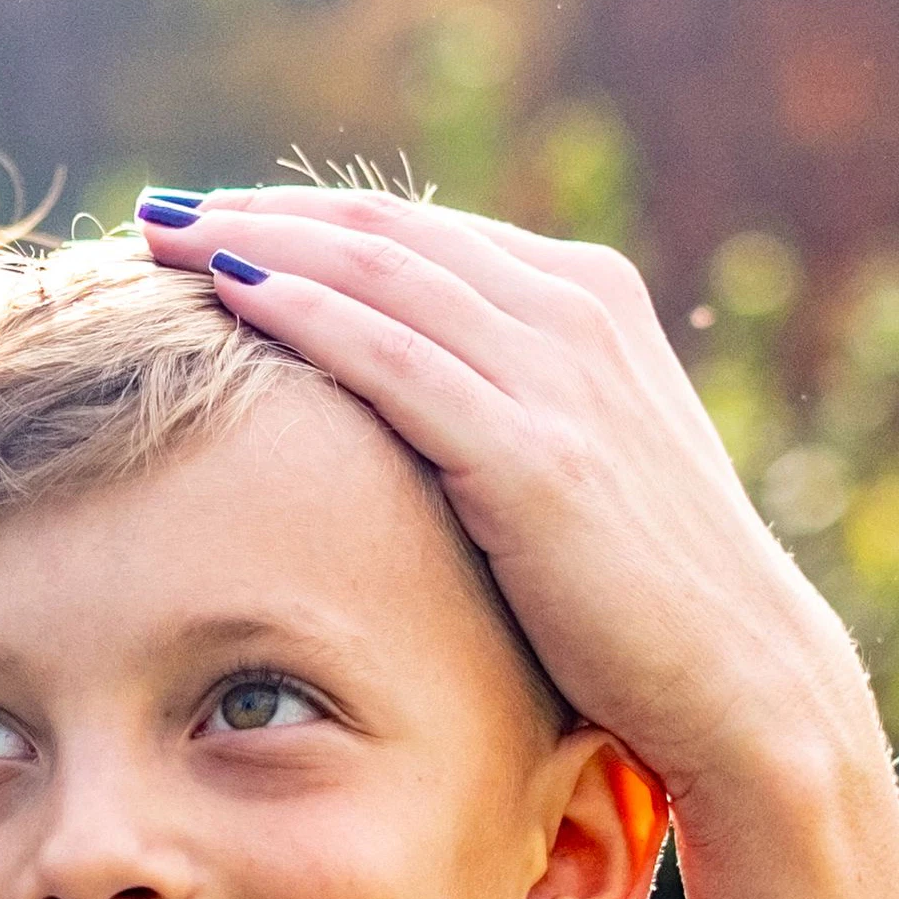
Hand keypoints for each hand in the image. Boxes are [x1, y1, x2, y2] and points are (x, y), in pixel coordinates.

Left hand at [134, 189, 882, 820]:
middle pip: (383, 232)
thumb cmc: (647, 599)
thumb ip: (506, 403)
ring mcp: (561, 374)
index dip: (303, 219)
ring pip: (376, 273)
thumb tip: (401, 401)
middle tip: (154, 212)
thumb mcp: (583, 461)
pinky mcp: (534, 454)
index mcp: (588, 297)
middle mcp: (577, 310)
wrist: (744, 685)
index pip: (416, 232)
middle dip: (259, 214)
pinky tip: (223, 294)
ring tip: (157, 237)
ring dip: (256, 242)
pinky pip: (394, 359)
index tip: (209, 224)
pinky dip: (303, 312)